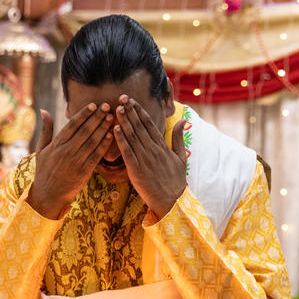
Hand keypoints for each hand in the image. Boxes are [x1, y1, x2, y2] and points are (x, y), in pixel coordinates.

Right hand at [26, 103, 115, 218]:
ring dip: (102, 128)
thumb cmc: (44, 171)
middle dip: (96, 117)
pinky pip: (96, 155)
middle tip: (107, 106)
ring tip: (111, 118)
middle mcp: (66, 151)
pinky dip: (104, 145)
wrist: (48, 195)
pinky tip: (111, 135)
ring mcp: (76, 162)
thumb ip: (45, 129)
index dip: (84, 114)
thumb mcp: (41, 149)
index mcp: (56, 144)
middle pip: (84, 131)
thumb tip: (44, 110)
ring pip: (92, 141)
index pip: (72, 125)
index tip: (93, 105)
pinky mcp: (84, 172)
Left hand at [113, 96, 187, 218]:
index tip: (133, 100)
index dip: (140, 111)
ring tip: (117, 108)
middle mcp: (153, 150)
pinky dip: (121, 140)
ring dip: (124, 121)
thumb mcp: (181, 157)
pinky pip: (127, 152)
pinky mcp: (137, 169)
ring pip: (132, 136)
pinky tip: (115, 129)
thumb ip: (178, 138)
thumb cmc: (175, 180)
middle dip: (130, 111)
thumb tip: (183, 120)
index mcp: (162, 146)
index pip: (149, 124)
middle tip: (122, 98)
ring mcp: (145, 159)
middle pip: (139, 126)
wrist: (172, 201)